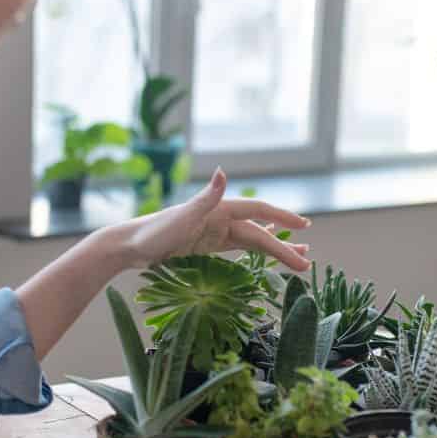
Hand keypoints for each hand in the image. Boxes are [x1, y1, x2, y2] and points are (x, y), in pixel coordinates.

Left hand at [116, 168, 311, 269]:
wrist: (129, 246)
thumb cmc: (153, 232)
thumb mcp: (182, 217)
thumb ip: (205, 198)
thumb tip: (223, 172)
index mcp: (218, 209)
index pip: (258, 211)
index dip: (282, 217)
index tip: (304, 226)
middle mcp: (220, 218)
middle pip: (260, 233)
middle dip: (284, 247)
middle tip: (307, 264)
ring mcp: (214, 233)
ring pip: (254, 241)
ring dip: (277, 250)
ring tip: (301, 259)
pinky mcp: (207, 247)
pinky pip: (239, 250)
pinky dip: (256, 254)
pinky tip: (268, 258)